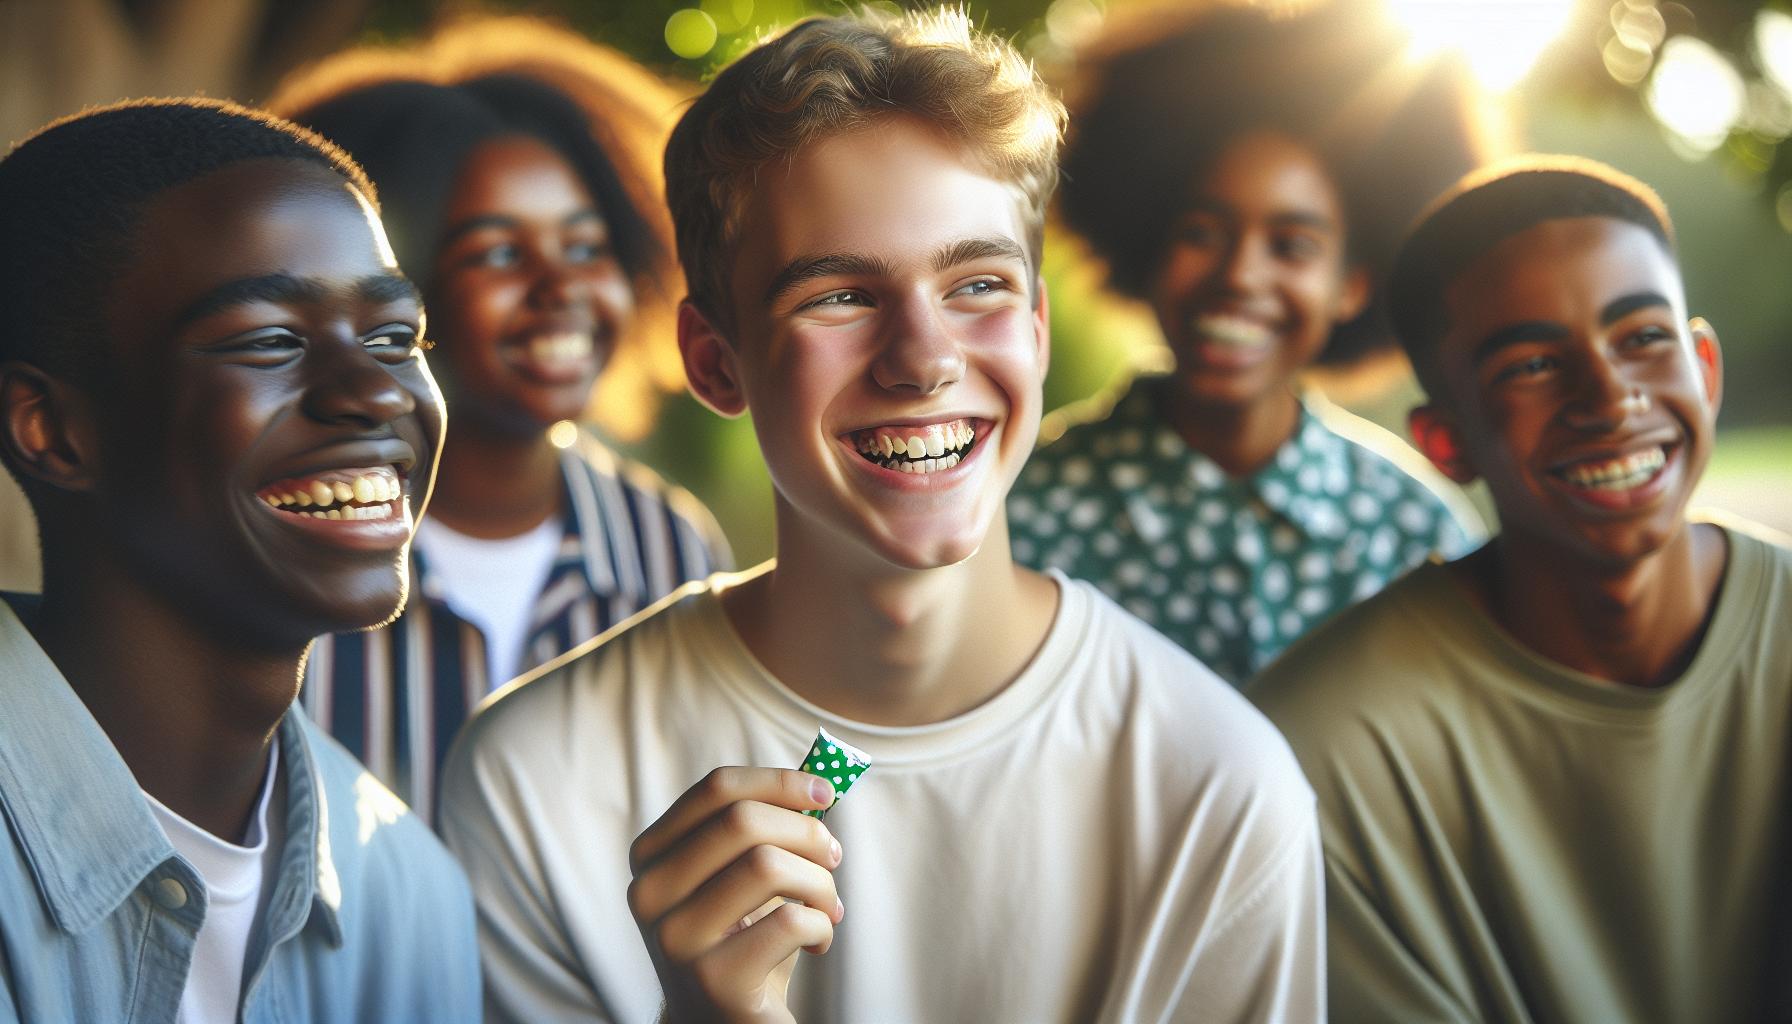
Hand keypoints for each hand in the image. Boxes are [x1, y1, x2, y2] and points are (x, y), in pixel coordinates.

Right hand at [628, 767, 845, 1023]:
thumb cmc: (745, 939)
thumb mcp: (742, 877)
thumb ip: (764, 826)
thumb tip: (818, 776)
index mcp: (651, 856)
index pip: (717, 788)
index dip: (780, 781)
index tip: (825, 792)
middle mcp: (649, 893)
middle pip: (743, 820)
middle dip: (807, 832)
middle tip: (833, 858)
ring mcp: (674, 938)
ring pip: (767, 865)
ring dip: (820, 883)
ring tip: (829, 907)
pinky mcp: (711, 979)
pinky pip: (789, 923)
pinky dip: (822, 927)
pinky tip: (818, 942)